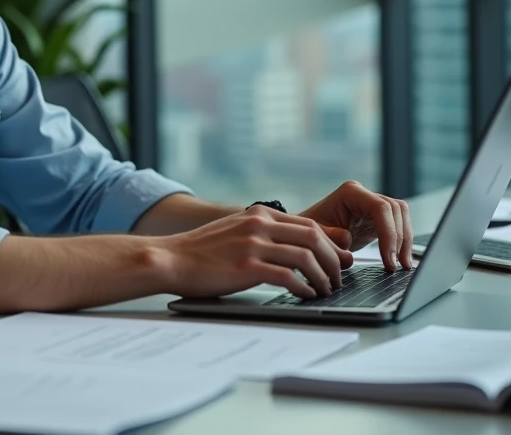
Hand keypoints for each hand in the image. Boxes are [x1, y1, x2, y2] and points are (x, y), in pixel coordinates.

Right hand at [157, 206, 350, 299]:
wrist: (170, 258)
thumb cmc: (202, 251)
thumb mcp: (236, 231)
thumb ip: (264, 233)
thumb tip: (296, 248)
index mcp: (259, 214)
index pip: (309, 224)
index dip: (331, 244)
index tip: (340, 260)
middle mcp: (259, 224)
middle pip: (314, 238)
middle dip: (333, 260)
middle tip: (338, 279)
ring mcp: (253, 244)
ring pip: (306, 257)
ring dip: (323, 277)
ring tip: (325, 290)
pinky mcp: (247, 266)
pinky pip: (288, 277)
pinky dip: (304, 288)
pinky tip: (306, 296)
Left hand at [300, 180, 413, 270]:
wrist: (307, 236)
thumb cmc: (309, 234)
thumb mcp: (315, 237)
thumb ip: (330, 237)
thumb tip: (347, 238)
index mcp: (350, 193)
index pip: (380, 207)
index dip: (389, 233)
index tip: (388, 259)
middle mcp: (364, 195)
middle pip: (395, 209)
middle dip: (399, 238)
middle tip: (395, 265)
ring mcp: (372, 205)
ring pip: (401, 215)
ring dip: (405, 240)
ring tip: (402, 265)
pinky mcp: (377, 219)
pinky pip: (397, 225)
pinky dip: (401, 242)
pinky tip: (400, 260)